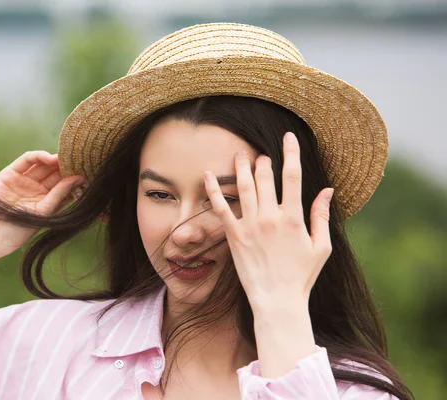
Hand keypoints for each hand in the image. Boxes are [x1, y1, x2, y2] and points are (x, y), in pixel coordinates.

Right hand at [0, 151, 85, 259]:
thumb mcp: (43, 213)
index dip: (74, 178)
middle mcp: (37, 190)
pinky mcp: (10, 173)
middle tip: (79, 158)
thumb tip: (78, 178)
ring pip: (43, 165)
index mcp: (47, 202)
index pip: (64, 186)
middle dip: (66, 166)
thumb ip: (59, 195)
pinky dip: (38, 156)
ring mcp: (24, 181)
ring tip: (66, 157)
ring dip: (55, 159)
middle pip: (55, 173)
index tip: (87, 172)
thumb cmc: (17, 230)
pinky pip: (27, 160)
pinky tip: (49, 158)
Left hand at [203, 132, 333, 311]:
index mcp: (293, 218)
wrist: (277, 300)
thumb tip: (327, 189)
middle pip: (265, 178)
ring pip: (243, 187)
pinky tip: (208, 174)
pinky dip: (214, 189)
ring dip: (241, 167)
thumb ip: (321, 216)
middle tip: (262, 154)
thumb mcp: (321, 246)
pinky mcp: (233, 236)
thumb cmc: (302, 276)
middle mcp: (270, 218)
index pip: (293, 177)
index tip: (289, 138)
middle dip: (264, 161)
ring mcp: (250, 226)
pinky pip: (221, 208)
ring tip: (239, 154)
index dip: (291, 153)